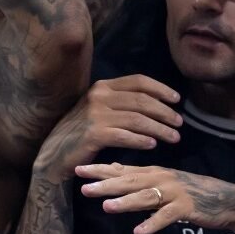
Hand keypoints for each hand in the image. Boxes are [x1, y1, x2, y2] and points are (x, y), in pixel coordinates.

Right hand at [35, 74, 183, 181]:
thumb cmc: (82, 131)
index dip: (160, 89)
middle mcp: (99, 96)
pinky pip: (125, 136)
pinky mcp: (93, 134)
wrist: (55, 152)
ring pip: (137, 119)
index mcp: (102, 86)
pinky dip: (141, 140)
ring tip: (174, 137)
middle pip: (141, 100)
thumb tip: (156, 104)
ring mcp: (95, 115)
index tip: (177, 100)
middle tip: (179, 123)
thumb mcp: (99, 109)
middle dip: (164, 112)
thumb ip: (120, 102)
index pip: (138, 81)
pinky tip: (152, 145)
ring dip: (159, 129)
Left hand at [77, 163, 234, 233]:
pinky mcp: (186, 207)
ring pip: (145, 197)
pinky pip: (166, 216)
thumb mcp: (162, 184)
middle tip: (83, 187)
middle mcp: (160, 178)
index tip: (78, 169)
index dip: (100, 170)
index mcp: (152, 172)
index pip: (121, 169)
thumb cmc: (190, 192)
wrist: (225, 198)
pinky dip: (152, 224)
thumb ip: (139, 181)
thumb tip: (114, 176)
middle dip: (105, 184)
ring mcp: (173, 192)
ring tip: (105, 207)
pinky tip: (138, 232)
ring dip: (125, 202)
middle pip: (128, 181)